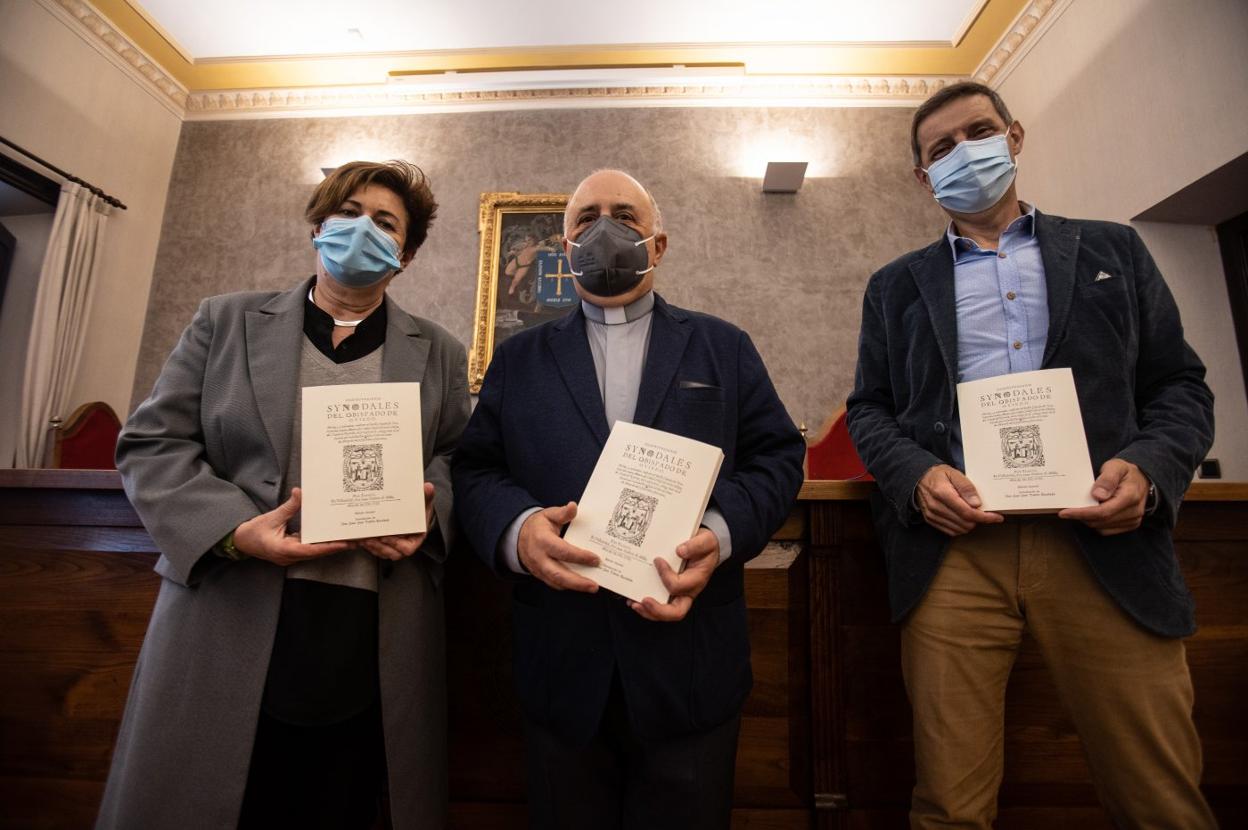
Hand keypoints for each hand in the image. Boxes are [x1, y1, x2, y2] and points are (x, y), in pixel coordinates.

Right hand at [232, 487, 350, 565]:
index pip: (310, 550)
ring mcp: (291, 556)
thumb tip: (300, 493)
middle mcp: (290, 556)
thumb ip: (288, 507)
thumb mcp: (271, 517)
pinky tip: (330, 537)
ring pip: (314, 552)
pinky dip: (319, 544)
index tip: (343, 544)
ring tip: (347, 539)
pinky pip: (308, 549)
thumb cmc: (253, 531)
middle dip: (334, 547)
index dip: (328, 547)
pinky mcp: (291, 553)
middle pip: (316, 553)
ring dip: (329, 546)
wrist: (240, 542)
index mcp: (284, 550)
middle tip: (354, 540)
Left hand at [358, 482, 435, 559]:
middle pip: (392, 553)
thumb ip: (427, 496)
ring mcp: (394, 546)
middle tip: (368, 539)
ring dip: (372, 547)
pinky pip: (376, 549)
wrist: (414, 511)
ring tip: (362, 539)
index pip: (407, 548)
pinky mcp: (385, 545)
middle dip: (379, 547)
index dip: (396, 545)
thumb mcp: (425, 502)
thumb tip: (428, 487)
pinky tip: (359, 538)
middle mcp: (405, 545)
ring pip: (382, 552)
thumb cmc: (420, 509)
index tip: (386, 537)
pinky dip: (368, 545)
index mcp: (416, 538)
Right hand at [517, 502, 599, 592]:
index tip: (596, 559)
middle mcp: (539, 557)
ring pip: (556, 582)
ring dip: (574, 587)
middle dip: (577, 581)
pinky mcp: (540, 575)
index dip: (580, 556)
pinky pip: (554, 584)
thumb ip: (562, 513)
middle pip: (559, 573)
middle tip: (594, 585)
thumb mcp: (549, 515)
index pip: (563, 551)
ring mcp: (539, 568)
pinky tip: (580, 585)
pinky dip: (568, 586)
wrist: (518, 536)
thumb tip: (573, 506)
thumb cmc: (538, 525)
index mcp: (543, 540)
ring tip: (591, 587)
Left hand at [629, 527, 719, 621]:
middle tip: (643, 601)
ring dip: (648, 611)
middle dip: (658, 610)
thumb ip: (697, 544)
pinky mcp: (668, 592)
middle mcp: (688, 591)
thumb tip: (680, 551)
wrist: (704, 547)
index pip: (679, 585)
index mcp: (696, 580)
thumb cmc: (705, 546)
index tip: (657, 560)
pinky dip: (645, 606)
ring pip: (665, 613)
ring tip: (633, 603)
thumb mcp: (706, 541)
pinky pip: (658, 604)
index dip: (666, 576)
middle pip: (676, 612)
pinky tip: (632, 598)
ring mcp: (678, 594)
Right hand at [916, 464, 1002, 535]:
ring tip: (974, 514)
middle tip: (986, 512)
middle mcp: (936, 507)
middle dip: (979, 520)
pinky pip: (951, 532)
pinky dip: (961, 528)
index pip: (967, 512)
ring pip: (959, 529)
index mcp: (942, 493)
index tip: (997, 517)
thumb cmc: (938, 475)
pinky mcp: (931, 521)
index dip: (985, 517)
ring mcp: (932, 515)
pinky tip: (964, 519)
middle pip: (965, 523)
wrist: (918, 479)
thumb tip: (977, 504)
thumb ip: (966, 487)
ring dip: (970, 524)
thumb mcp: (954, 473)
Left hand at [1058, 459, 1149, 534]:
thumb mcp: (1116, 467)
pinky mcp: (1130, 525)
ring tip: (1078, 509)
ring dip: (1087, 520)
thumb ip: (1107, 479)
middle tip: (1066, 509)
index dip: (1082, 513)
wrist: (1142, 479)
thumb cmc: (1126, 472)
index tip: (1064, 512)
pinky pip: (1107, 530)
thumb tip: (1097, 495)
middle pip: (1100, 521)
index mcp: (1130, 496)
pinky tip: (1089, 513)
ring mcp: (1133, 520)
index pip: (1103, 511)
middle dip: (1081, 516)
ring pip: (1102, 527)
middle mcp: (1134, 511)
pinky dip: (1095, 523)